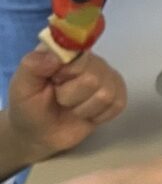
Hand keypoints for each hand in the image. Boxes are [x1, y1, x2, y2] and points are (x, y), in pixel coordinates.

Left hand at [7, 45, 125, 160]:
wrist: (40, 133)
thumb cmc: (29, 106)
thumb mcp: (21, 86)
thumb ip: (32, 66)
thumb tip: (57, 57)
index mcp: (64, 50)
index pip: (79, 50)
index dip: (67, 70)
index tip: (54, 80)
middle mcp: (88, 58)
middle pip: (93, 77)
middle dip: (71, 96)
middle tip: (60, 98)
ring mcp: (105, 76)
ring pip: (106, 94)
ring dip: (83, 108)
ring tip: (72, 107)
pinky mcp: (117, 94)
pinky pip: (117, 105)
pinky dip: (98, 116)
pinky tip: (86, 113)